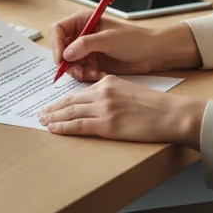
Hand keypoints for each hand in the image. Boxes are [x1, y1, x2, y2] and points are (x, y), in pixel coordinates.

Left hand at [38, 74, 206, 147]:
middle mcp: (103, 92)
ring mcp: (104, 108)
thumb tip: (96, 105)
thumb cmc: (156, 106)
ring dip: (53, 117)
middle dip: (53, 107)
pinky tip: (53, 129)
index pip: (80, 92)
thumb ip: (111, 95)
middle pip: (71, 101)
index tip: (53, 104)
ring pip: (71, 112)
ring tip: (42, 121)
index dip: (64, 100)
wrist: (171, 114)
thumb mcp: (130, 91)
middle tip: (40, 113)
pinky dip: (63, 127)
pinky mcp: (107, 125)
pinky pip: (78, 125)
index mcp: (108, 82)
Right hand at [51, 9, 201, 81]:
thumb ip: (86, 44)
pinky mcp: (92, 63)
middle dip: (66, 62)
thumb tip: (66, 53)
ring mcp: (86, 50)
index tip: (61, 58)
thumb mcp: (109, 39)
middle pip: (60, 49)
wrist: (152, 54)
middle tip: (77, 71)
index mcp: (83, 21)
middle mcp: (82, 34)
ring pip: (69, 63)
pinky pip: (79, 72)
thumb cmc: (134, 39)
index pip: (58, 30)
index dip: (56, 44)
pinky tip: (98, 74)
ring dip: (77, 71)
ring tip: (92, 73)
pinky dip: (85, 76)